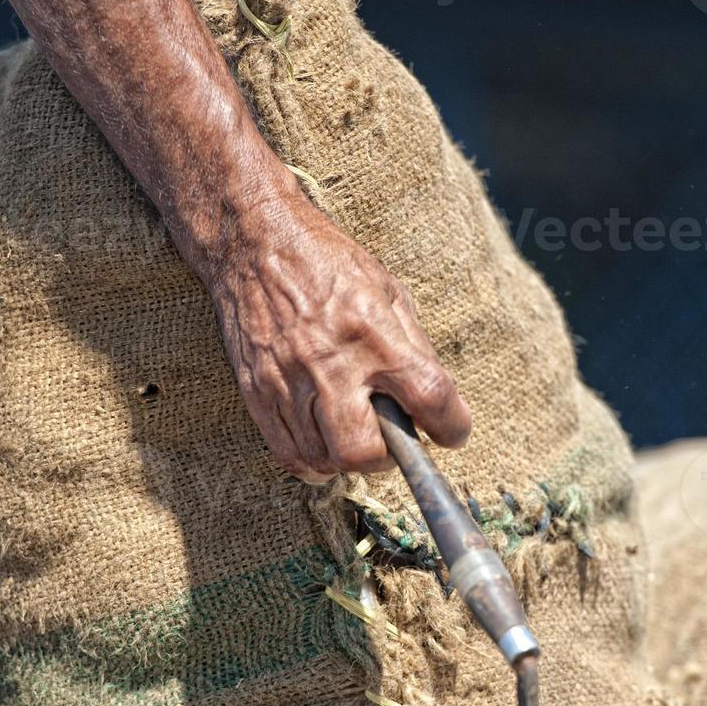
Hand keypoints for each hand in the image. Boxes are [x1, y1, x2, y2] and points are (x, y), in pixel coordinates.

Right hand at [203, 194, 471, 482]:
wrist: (254, 244)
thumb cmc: (328, 264)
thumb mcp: (388, 290)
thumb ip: (414, 347)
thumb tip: (438, 401)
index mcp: (374, 332)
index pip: (429, 397)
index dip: (452, 426)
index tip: (452, 432)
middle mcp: (331, 362)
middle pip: (364, 451)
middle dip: (388, 456)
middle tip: (391, 438)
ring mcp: (289, 382)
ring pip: (326, 460)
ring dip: (350, 460)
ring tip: (357, 435)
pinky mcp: (258, 392)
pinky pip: (290, 454)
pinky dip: (315, 461)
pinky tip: (327, 442)